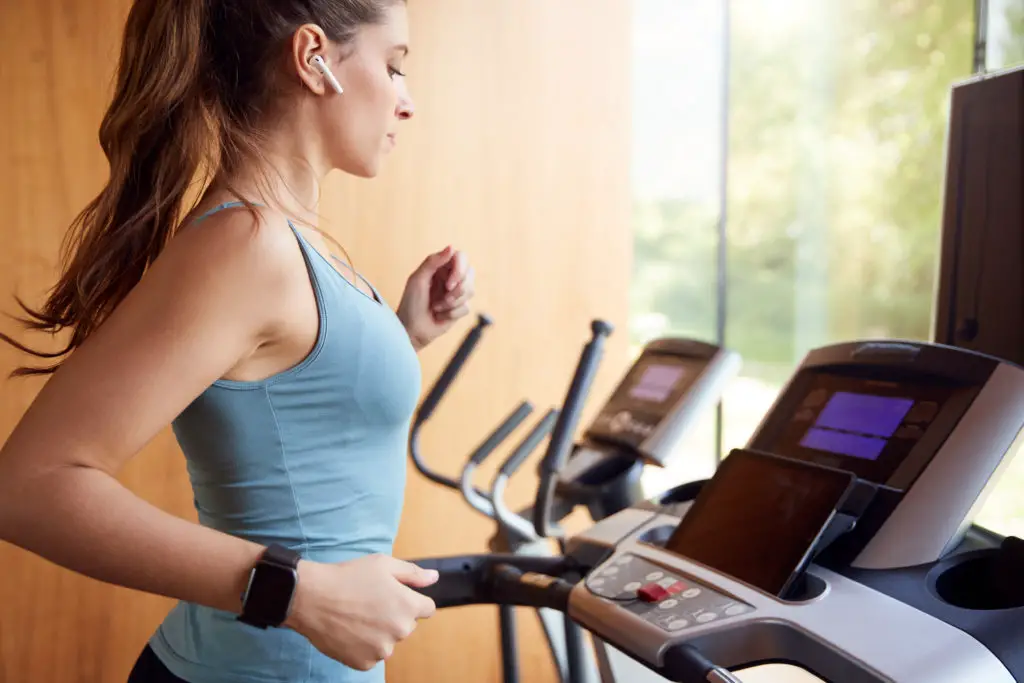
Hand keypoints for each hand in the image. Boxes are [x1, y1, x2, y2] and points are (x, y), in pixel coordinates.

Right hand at [286, 555, 437, 670]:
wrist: (313, 598)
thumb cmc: (347, 578)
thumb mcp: (384, 565)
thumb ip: (413, 573)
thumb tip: (434, 577)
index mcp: (408, 606)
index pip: (427, 609)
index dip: (411, 600)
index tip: (395, 597)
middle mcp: (400, 631)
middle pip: (406, 625)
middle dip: (394, 615)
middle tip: (370, 602)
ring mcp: (382, 649)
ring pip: (388, 641)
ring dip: (379, 632)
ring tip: (357, 616)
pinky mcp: (364, 662)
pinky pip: (371, 655)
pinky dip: (363, 645)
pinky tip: (350, 630)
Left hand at [396, 246, 475, 350]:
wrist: (411, 330)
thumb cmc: (411, 303)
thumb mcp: (418, 279)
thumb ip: (433, 261)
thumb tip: (451, 247)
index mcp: (440, 266)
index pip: (461, 257)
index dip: (459, 270)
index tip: (449, 284)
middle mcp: (450, 277)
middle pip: (470, 273)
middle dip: (457, 289)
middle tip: (444, 298)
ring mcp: (456, 292)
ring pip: (470, 290)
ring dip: (452, 302)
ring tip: (437, 307)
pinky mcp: (460, 308)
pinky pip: (466, 307)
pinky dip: (451, 313)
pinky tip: (439, 316)